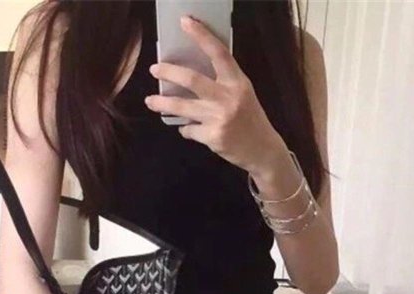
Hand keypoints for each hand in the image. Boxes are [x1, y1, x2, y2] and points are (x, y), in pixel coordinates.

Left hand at [144, 14, 285, 173]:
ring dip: (162, 104)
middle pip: (192, 80)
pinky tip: (188, 129)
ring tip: (150, 102)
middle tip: (154, 69)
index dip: (202, 36)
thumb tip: (189, 77)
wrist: (263, 150)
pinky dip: (185, 129)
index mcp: (238, 83)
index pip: (219, 53)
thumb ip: (223, 83)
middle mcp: (228, 98)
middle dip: (169, 73)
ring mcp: (220, 118)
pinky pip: (189, 130)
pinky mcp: (213, 137)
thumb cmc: (250, 120)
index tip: (185, 22)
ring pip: (183, 107)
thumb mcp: (243, 94)